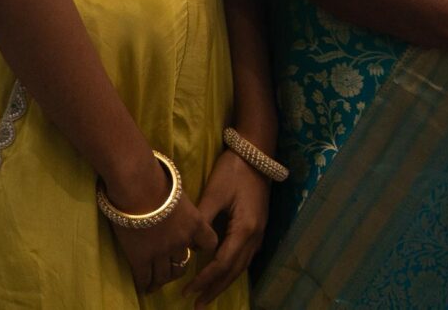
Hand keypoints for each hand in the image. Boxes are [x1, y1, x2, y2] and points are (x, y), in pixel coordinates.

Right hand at [100, 158, 218, 294]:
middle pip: (184, 264)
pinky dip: (144, 284)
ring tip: (156, 283)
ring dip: (161, 280)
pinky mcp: (140, 257)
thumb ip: (182, 205)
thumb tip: (177, 203)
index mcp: (195, 223)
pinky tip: (143, 286)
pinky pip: (144, 278)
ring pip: (165, 276)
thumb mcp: (179, 191)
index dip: (202, 247)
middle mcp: (181, 241)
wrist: (137, 185)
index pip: (209, 242)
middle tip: (171, 269)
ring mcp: (161, 252)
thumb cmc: (157, 179)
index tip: (194, 247)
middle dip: (178, 268)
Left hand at [184, 150, 269, 303]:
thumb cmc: (234, 170)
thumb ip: (203, 220)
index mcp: (245, 229)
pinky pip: (245, 257)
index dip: (205, 278)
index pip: (223, 262)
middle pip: (234, 270)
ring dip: (224, 282)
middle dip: (215, 288)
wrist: (256, 153)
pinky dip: (232, 270)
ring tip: (207, 296)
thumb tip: (189, 244)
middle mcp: (255, 236)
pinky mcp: (258, 228)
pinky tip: (223, 275)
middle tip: (196, 303)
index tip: (188, 289)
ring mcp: (259, 233)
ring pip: (241, 266)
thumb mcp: (214, 193)